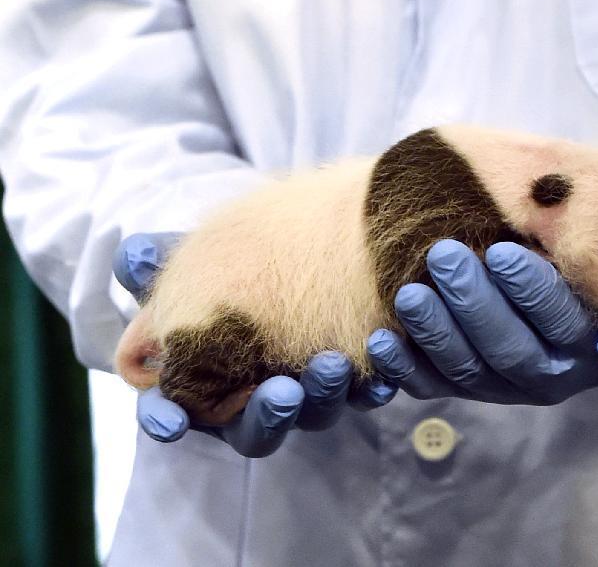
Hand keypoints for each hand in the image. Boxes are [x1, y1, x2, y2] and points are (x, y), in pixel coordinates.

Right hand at [114, 232, 396, 457]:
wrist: (294, 250)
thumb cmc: (225, 262)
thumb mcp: (188, 257)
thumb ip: (155, 259)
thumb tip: (133, 256)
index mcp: (199, 382)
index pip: (173, 413)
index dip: (166, 418)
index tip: (168, 421)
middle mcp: (251, 401)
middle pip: (255, 428)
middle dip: (267, 413)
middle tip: (282, 392)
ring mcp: (304, 396)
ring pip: (314, 413)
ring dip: (323, 395)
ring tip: (335, 365)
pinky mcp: (351, 383)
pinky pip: (364, 395)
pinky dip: (374, 386)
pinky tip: (383, 377)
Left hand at [367, 239, 597, 404]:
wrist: (536, 280)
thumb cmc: (559, 249)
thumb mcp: (574, 241)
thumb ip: (564, 234)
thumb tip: (543, 204)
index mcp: (597, 342)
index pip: (564, 322)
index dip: (532, 290)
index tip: (499, 252)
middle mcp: (557, 376)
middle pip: (512, 352)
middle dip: (474, 304)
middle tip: (443, 256)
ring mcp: (508, 391)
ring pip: (469, 372)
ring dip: (436, 332)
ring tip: (409, 294)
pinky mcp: (466, 392)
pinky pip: (432, 387)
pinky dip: (404, 367)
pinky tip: (382, 340)